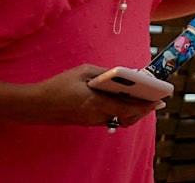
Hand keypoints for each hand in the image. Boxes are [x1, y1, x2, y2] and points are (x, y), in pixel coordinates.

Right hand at [9, 67, 162, 128]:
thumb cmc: (58, 86)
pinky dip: (119, 110)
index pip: (128, 109)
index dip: (146, 106)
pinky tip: (122, 98)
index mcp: (96, 103)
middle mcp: (95, 116)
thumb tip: (124, 73)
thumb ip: (105, 72)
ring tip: (141, 96)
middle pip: (127, 117)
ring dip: (131, 110)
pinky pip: (108, 117)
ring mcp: (90, 121)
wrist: (34, 105)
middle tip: (154, 99)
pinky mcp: (86, 122)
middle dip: (143, 109)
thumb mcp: (83, 72)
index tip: (160, 101)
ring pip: (119, 118)